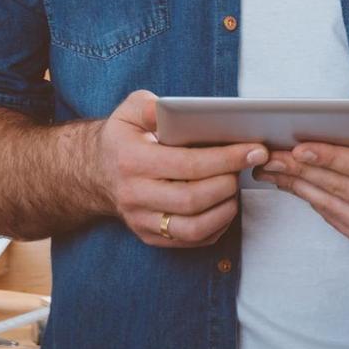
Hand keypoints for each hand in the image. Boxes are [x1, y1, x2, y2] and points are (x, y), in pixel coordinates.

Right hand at [92, 90, 267, 247]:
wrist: (94, 172)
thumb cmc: (123, 138)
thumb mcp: (131, 111)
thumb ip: (152, 107)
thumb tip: (178, 109)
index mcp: (132, 160)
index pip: (187, 164)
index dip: (226, 159)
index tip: (253, 150)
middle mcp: (134, 194)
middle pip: (193, 199)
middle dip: (228, 183)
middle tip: (247, 166)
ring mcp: (141, 220)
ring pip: (193, 227)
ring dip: (225, 210)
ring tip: (235, 188)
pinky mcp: (149, 236)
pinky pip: (190, 241)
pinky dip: (215, 227)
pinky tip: (223, 206)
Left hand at [254, 103, 348, 258]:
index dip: (330, 158)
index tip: (299, 147)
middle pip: (341, 189)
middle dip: (302, 170)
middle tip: (271, 154)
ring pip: (333, 208)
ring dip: (299, 187)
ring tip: (272, 168)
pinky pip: (338, 221)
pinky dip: (314, 201)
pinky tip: (295, 184)